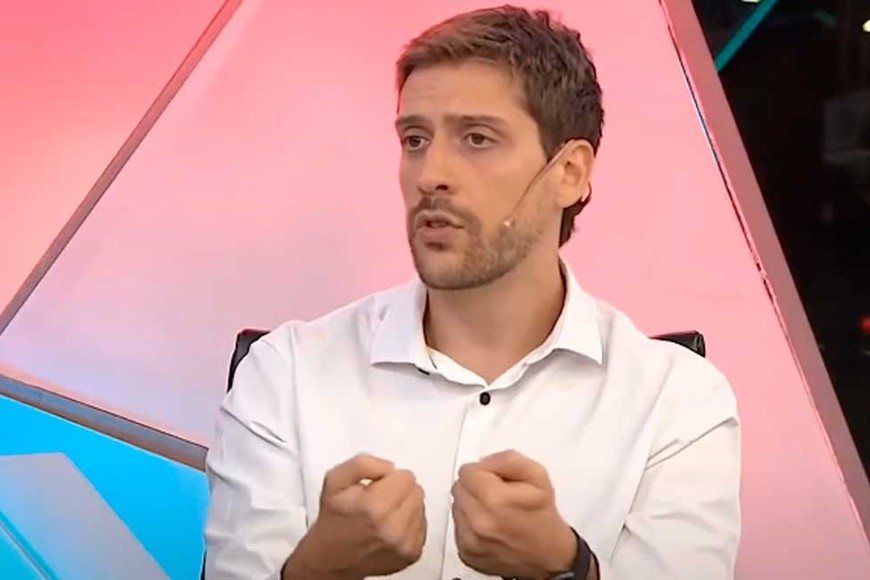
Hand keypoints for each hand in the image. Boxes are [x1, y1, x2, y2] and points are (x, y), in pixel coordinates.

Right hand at [285, 454, 426, 579]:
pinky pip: (423, 524)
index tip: (374, 488)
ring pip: (421, 507)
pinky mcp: (412, 554)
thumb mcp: (335, 480)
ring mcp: (405, 544)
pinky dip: (409, 522)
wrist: (331, 558)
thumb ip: (362, 464)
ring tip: (383, 515)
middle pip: (416, 491)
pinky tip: (390, 527)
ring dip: (405, 506)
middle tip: (378, 501)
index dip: (389, 478)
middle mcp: (393, 528)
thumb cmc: (334, 518)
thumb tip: (390, 468)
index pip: (406, 477)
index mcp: (374, 507)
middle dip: (399, 491)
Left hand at [451, 450, 577, 579]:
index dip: (485, 471)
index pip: (467, 471)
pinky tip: (490, 527)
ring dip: (472, 505)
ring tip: (496, 513)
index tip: (499, 481)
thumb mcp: (537, 475)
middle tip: (499, 496)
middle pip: (459, 488)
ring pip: (457, 507)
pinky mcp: (466, 553)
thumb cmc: (542, 515)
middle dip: (476, 487)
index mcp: (494, 500)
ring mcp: (469, 541)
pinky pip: (458, 527)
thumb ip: (507, 459)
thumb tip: (484, 461)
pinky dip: (470, 524)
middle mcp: (477, 522)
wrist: (548, 554)